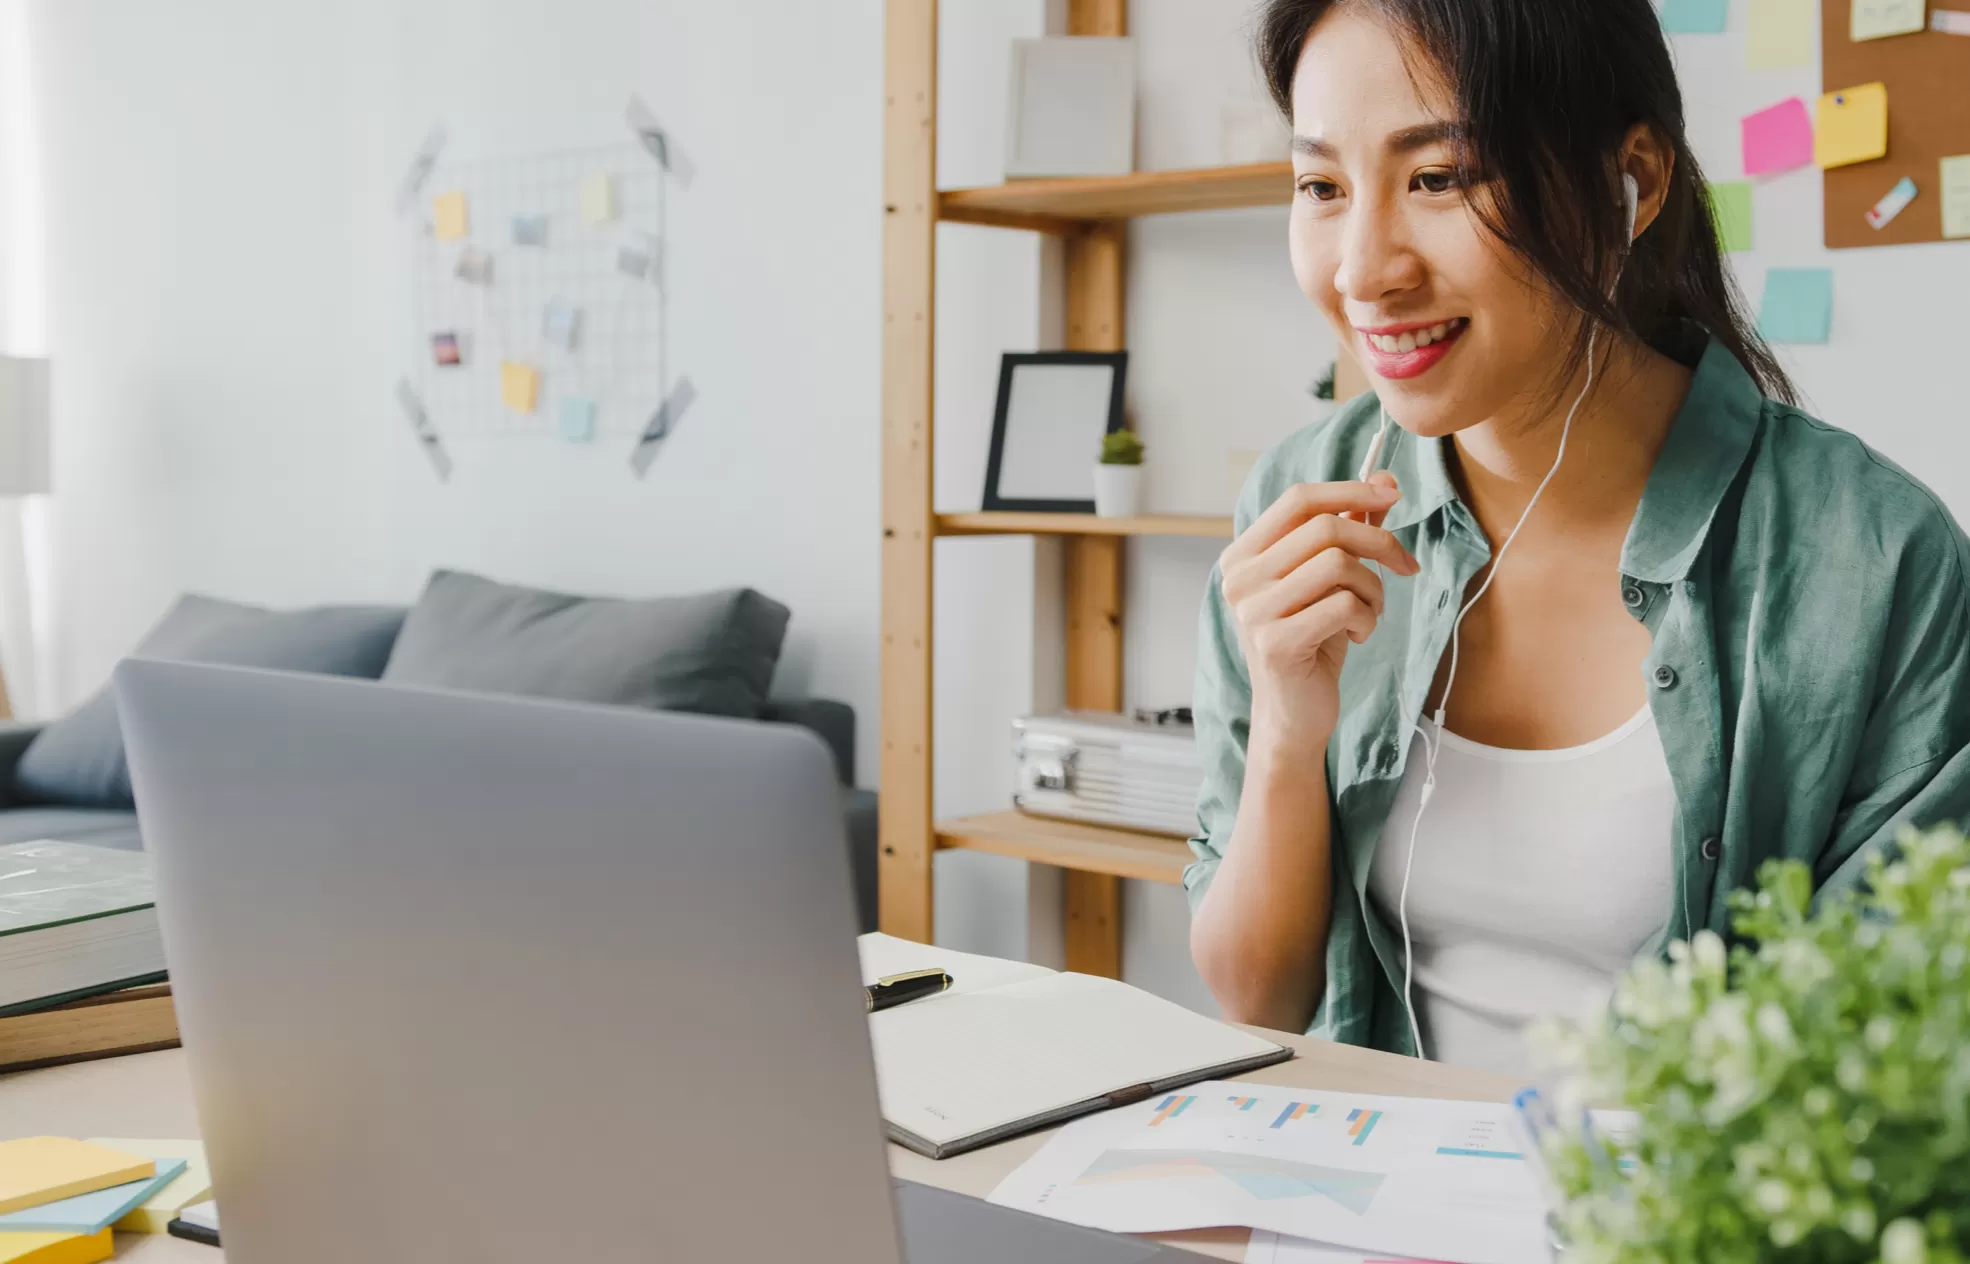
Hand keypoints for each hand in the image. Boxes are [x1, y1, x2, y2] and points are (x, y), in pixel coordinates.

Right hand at [1218, 472, 1417, 747]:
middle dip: (1379, 542)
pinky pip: (1344, 606)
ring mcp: (1253, 611)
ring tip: (1371, 610)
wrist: (1294, 713)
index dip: (1350, 490)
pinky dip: (1367, 618)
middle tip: (1405, 565)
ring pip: (1339, 564)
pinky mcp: (1276, 643)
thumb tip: (1385, 480)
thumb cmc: (1312, 640)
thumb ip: (1349, 529)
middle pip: (1325, 528)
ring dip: (1373, 587)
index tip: (1393, 495)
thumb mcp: (1329, 580)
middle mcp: (1239, 578)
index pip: (1298, 500)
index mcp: (1243, 555)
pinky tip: (1358, 635)